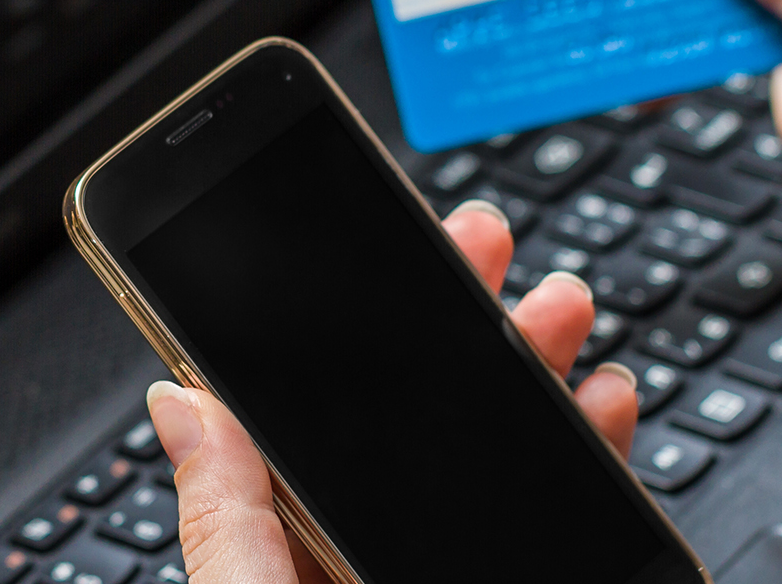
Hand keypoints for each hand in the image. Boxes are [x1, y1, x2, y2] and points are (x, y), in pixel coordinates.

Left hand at [141, 200, 638, 583]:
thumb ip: (223, 519)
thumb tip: (178, 399)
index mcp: (282, 553)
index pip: (299, 413)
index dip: (333, 320)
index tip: (359, 231)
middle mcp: (360, 551)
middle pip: (405, 409)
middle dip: (447, 311)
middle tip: (481, 236)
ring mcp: (438, 558)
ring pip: (489, 448)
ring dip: (531, 364)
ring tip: (561, 303)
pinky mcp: (521, 577)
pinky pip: (559, 514)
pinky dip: (590, 449)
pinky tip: (603, 401)